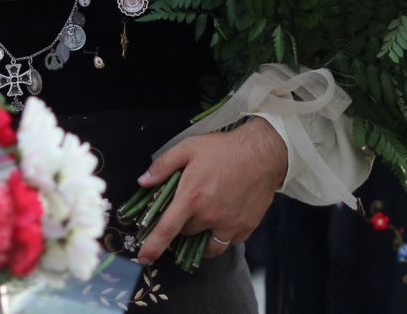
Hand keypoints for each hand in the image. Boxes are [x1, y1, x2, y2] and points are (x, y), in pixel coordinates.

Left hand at [135, 116, 286, 264]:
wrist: (263, 153)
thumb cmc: (224, 148)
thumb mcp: (189, 148)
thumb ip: (163, 165)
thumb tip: (142, 181)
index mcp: (192, 197)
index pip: (166, 230)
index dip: (152, 247)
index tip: (143, 258)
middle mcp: (209, 216)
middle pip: (186, 234)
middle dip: (183, 224)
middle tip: (188, 208)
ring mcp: (229, 225)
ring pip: (207, 245)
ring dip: (201, 238)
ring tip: (203, 222)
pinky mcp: (245, 228)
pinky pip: (228, 241)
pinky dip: (222, 235)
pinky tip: (224, 218)